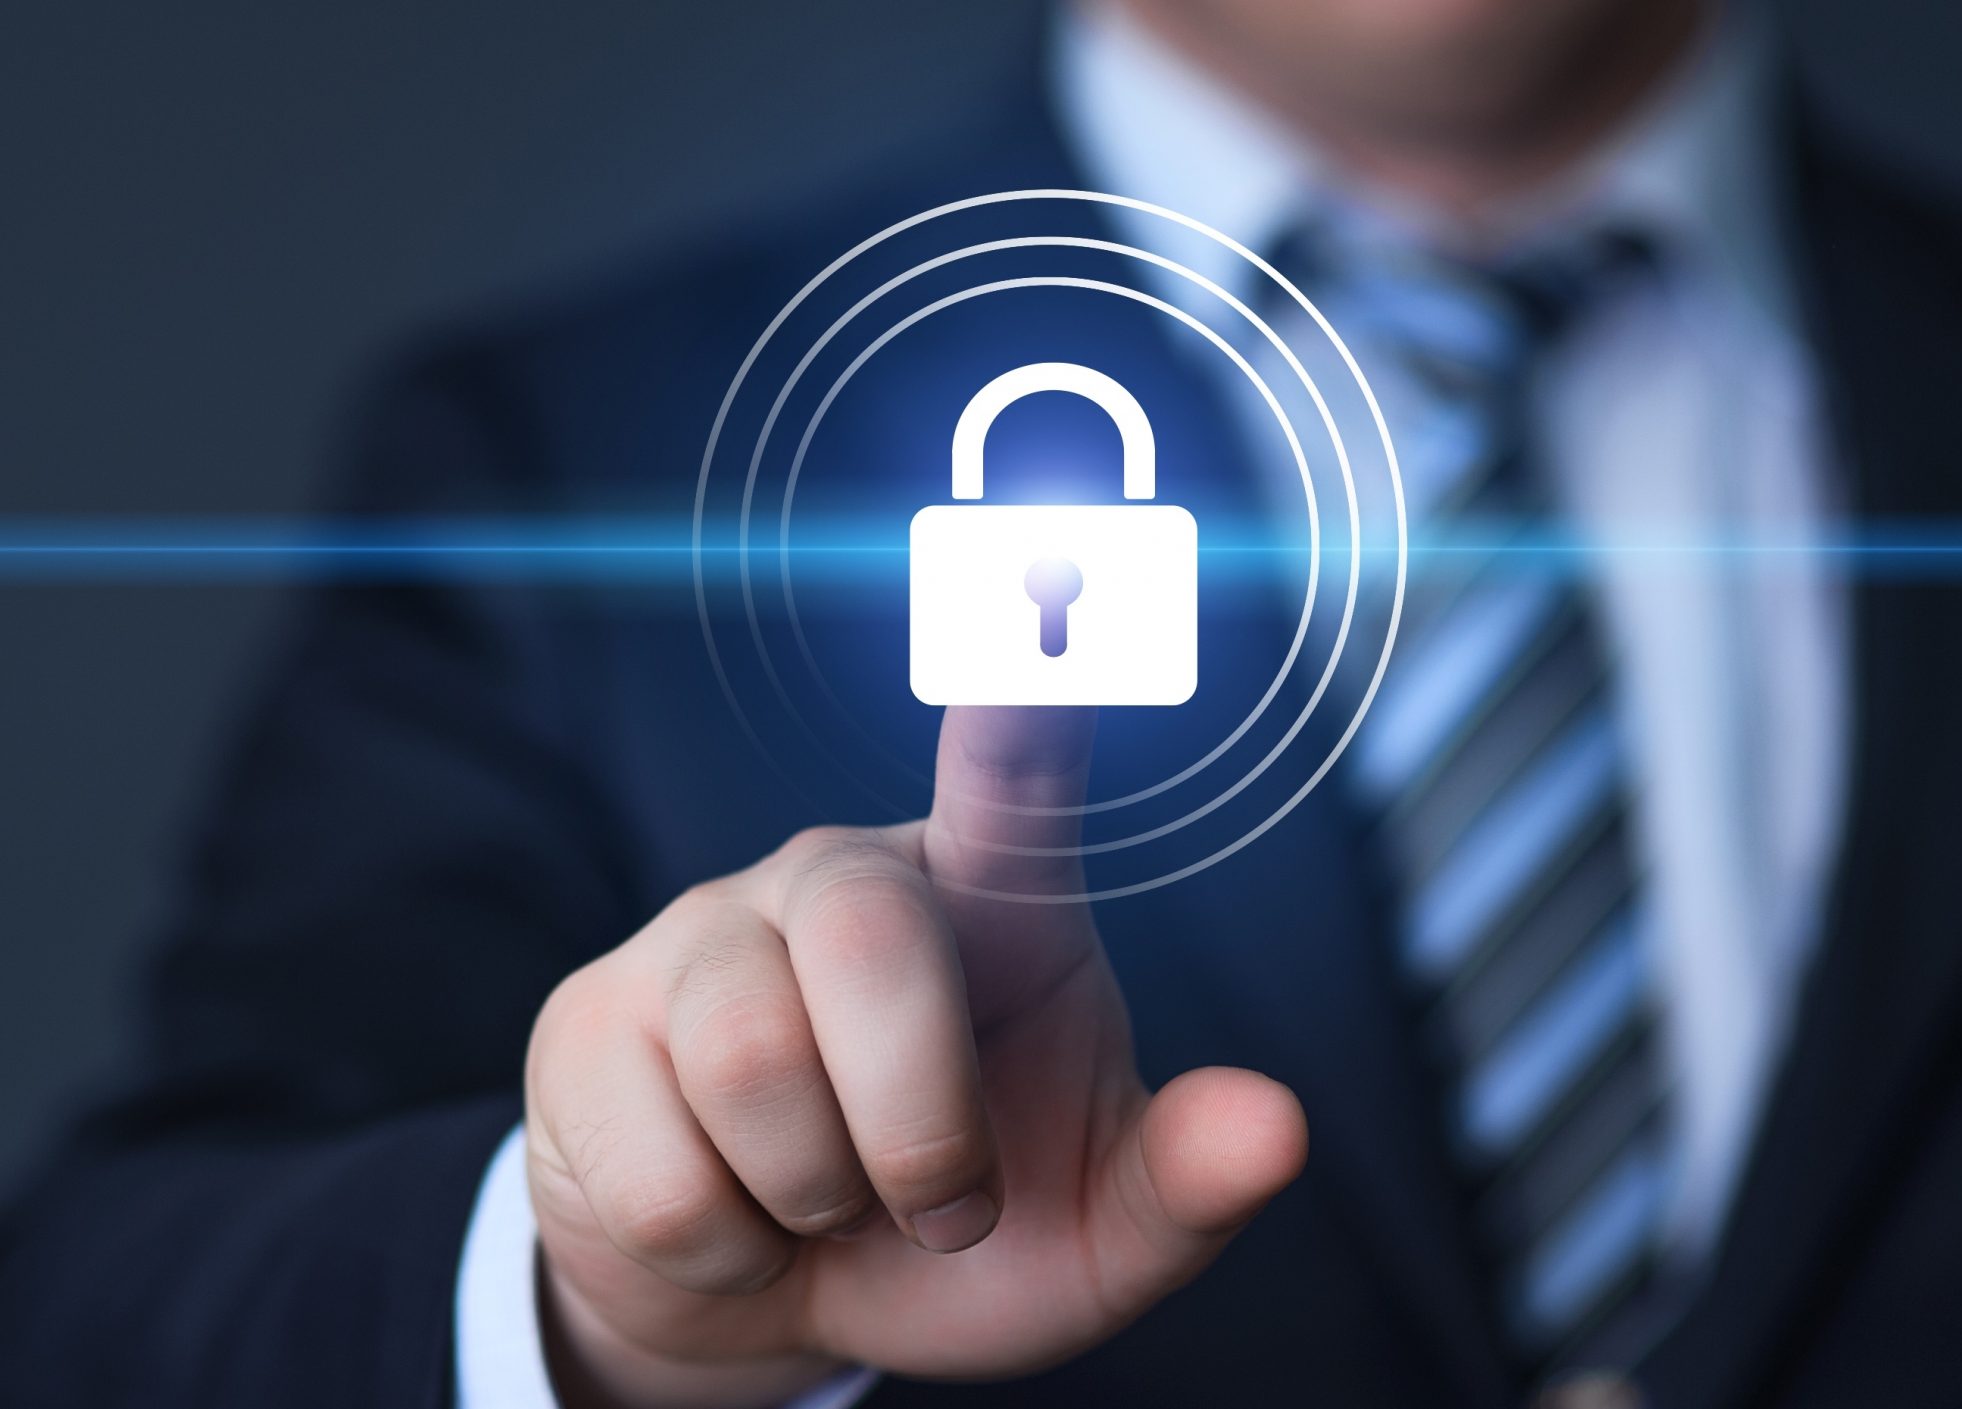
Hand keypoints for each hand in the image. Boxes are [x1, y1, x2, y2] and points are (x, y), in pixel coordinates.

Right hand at [523, 706, 1308, 1407]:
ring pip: (752, 1061)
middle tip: (945, 1207)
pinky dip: (723, 1248)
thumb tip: (1280, 1128)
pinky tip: (731, 1213)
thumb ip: (1186, 1182)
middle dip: (920, 1124)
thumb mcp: (1094, 1235)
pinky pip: (664, 1167)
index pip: (1016, 770)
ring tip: (828, 1203)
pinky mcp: (593, 1021)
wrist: (769, 1294)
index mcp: (994, 903)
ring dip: (817, 1196)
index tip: (1052, 556)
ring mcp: (707, 936)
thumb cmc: (954, 1229)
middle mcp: (845, 881)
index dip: (1032, 682)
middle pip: (872, 939)